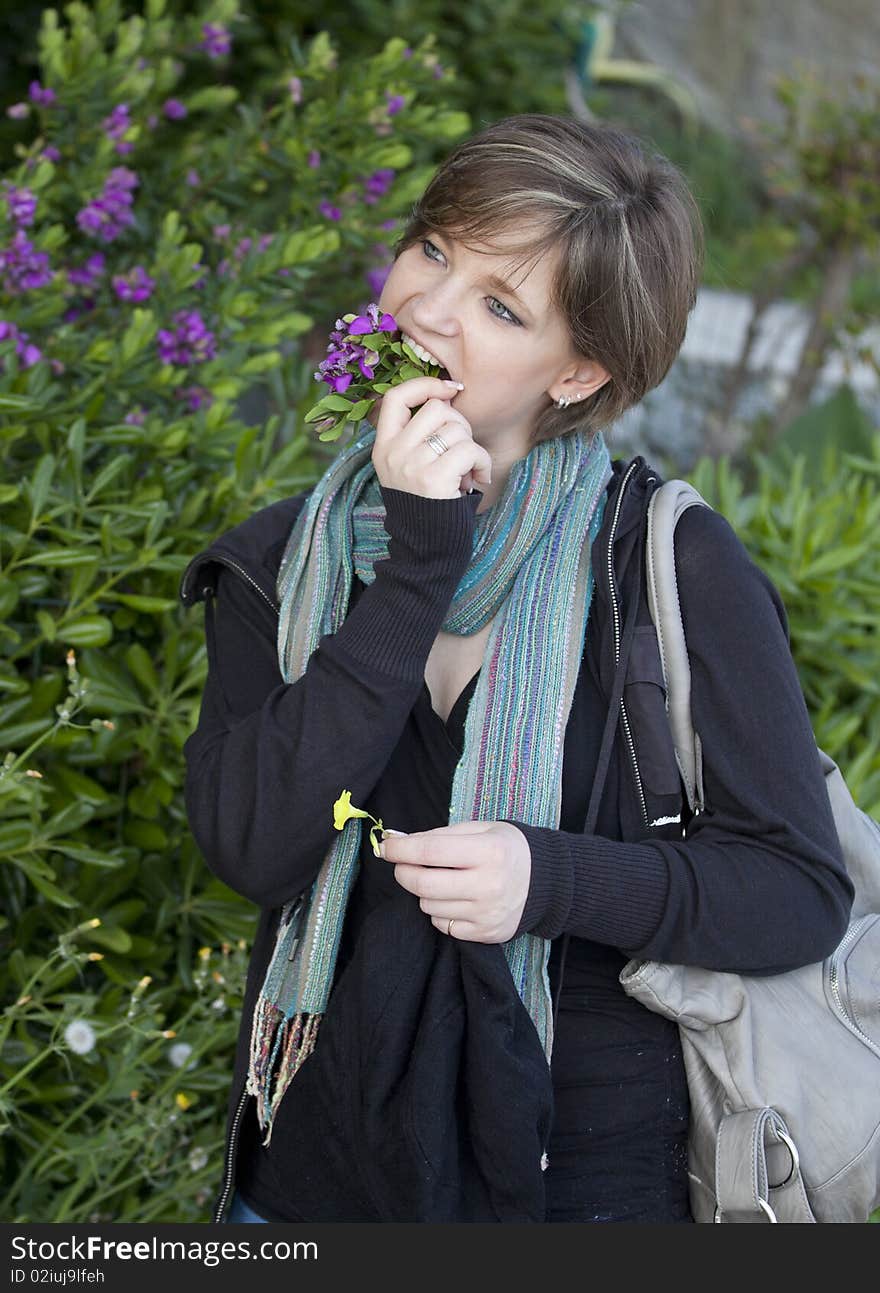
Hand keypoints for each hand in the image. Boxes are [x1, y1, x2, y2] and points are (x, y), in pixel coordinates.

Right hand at [370, 376, 492, 499]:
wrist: (425, 548)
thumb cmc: (427, 503)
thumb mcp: (408, 467)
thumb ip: (418, 435)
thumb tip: (447, 395)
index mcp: (383, 447)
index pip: (396, 398)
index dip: (425, 385)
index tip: (449, 390)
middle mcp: (393, 453)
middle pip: (436, 408)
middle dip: (459, 423)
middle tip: (462, 448)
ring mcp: (411, 465)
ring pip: (456, 428)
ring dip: (472, 447)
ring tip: (468, 469)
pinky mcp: (434, 479)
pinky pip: (470, 450)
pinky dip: (482, 462)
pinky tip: (478, 478)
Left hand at [378, 820, 530, 943]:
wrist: (546, 882)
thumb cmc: (507, 849)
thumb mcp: (481, 830)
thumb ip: (439, 835)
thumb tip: (397, 841)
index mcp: (489, 852)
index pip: (431, 850)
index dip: (401, 849)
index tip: (386, 846)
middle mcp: (489, 885)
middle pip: (424, 884)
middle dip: (404, 872)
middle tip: (403, 865)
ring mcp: (487, 913)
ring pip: (429, 906)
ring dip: (423, 892)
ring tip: (440, 880)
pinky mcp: (486, 934)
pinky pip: (443, 925)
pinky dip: (439, 911)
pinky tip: (453, 898)